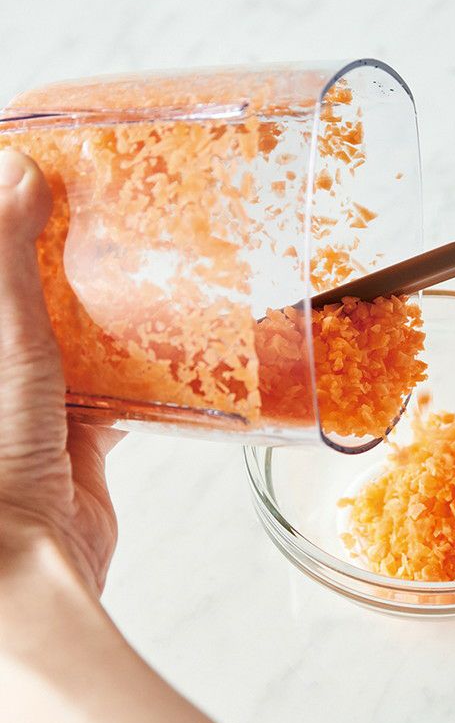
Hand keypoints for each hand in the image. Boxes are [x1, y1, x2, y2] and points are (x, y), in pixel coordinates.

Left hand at [0, 148, 121, 594]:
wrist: (29, 553)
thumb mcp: (7, 339)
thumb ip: (7, 259)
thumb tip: (18, 169)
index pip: (5, 264)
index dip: (17, 215)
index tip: (45, 173)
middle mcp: (7, 367)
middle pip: (36, 298)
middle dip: (66, 258)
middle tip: (107, 213)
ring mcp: (39, 401)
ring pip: (76, 340)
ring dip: (107, 311)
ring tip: (145, 267)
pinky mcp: (81, 434)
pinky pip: (115, 389)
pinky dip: (141, 371)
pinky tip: (170, 344)